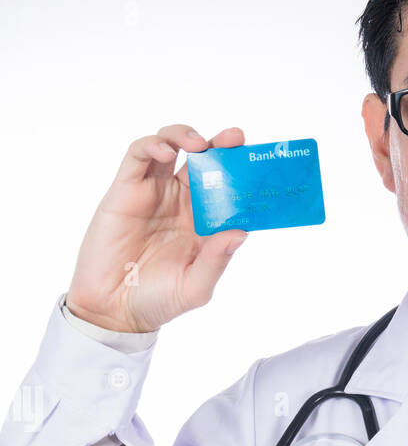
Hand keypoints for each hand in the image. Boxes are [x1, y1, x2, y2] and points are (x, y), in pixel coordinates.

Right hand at [65, 123, 248, 333]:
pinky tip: (166, 151)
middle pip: (204, 161)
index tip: (256, 162)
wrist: (113, 309)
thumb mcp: (194, 287)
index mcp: (203, 224)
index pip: (227, 189)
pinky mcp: (126, 189)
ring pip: (171, 147)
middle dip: (220, 145)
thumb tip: (241, 232)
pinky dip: (153, 145)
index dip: (241, 173)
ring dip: (186, 136)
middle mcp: (181, 203)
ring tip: (198, 144)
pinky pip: (138, 156)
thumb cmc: (157, 300)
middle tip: (234, 138)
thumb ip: (216, 261)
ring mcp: (154, 193)